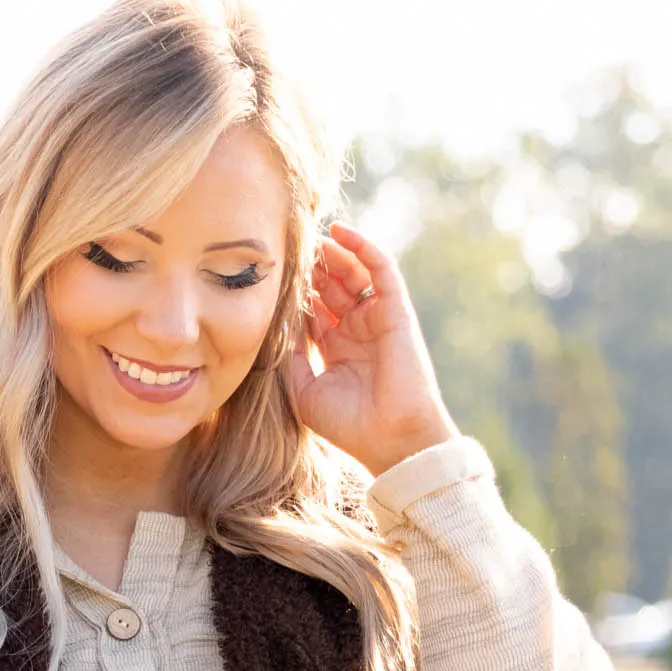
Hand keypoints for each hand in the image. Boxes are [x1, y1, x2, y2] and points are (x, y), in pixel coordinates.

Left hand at [286, 221, 458, 478]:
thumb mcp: (304, 391)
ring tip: (312, 238)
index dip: (297, 291)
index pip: (315, 309)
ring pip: (354, 273)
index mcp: (337, 350)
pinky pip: (381, 268)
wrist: (390, 437)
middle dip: (313, 268)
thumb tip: (278, 322)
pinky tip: (340, 232)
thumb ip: (290, 356)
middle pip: (333, 287)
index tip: (275, 276)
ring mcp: (377, 318)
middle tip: (292, 249)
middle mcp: (357, 331)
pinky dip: (363, 246)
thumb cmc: (349, 425)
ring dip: (334, 254)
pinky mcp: (396, 309)